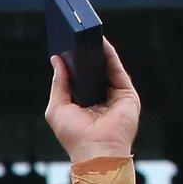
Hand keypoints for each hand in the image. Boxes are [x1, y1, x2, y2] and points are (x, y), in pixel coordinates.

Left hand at [46, 39, 140, 163]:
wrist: (96, 149)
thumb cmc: (73, 133)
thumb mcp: (58, 106)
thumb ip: (59, 83)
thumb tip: (56, 59)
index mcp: (82, 103)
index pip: (78, 79)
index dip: (71, 63)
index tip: (63, 45)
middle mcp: (98, 98)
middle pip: (93, 71)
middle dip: (84, 54)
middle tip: (74, 35)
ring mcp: (113, 95)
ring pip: (106, 68)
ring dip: (98, 51)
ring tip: (86, 34)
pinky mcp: (126, 94)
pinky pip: (117, 70)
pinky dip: (110, 56)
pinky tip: (101, 43)